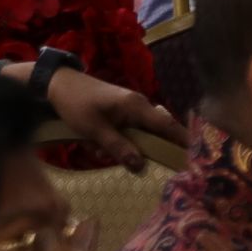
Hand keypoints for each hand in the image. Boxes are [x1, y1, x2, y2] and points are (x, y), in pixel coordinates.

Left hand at [41, 68, 180, 155]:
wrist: (57, 84)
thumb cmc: (76, 104)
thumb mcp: (94, 130)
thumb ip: (118, 148)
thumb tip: (141, 166)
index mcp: (137, 107)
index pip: (168, 126)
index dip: (183, 141)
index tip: (194, 158)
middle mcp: (140, 105)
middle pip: (157, 132)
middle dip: (146, 150)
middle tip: (134, 165)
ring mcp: (131, 107)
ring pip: (140, 133)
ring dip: (126, 146)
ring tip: (97, 149)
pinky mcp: (122, 111)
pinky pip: (129, 130)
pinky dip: (117, 140)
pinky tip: (95, 144)